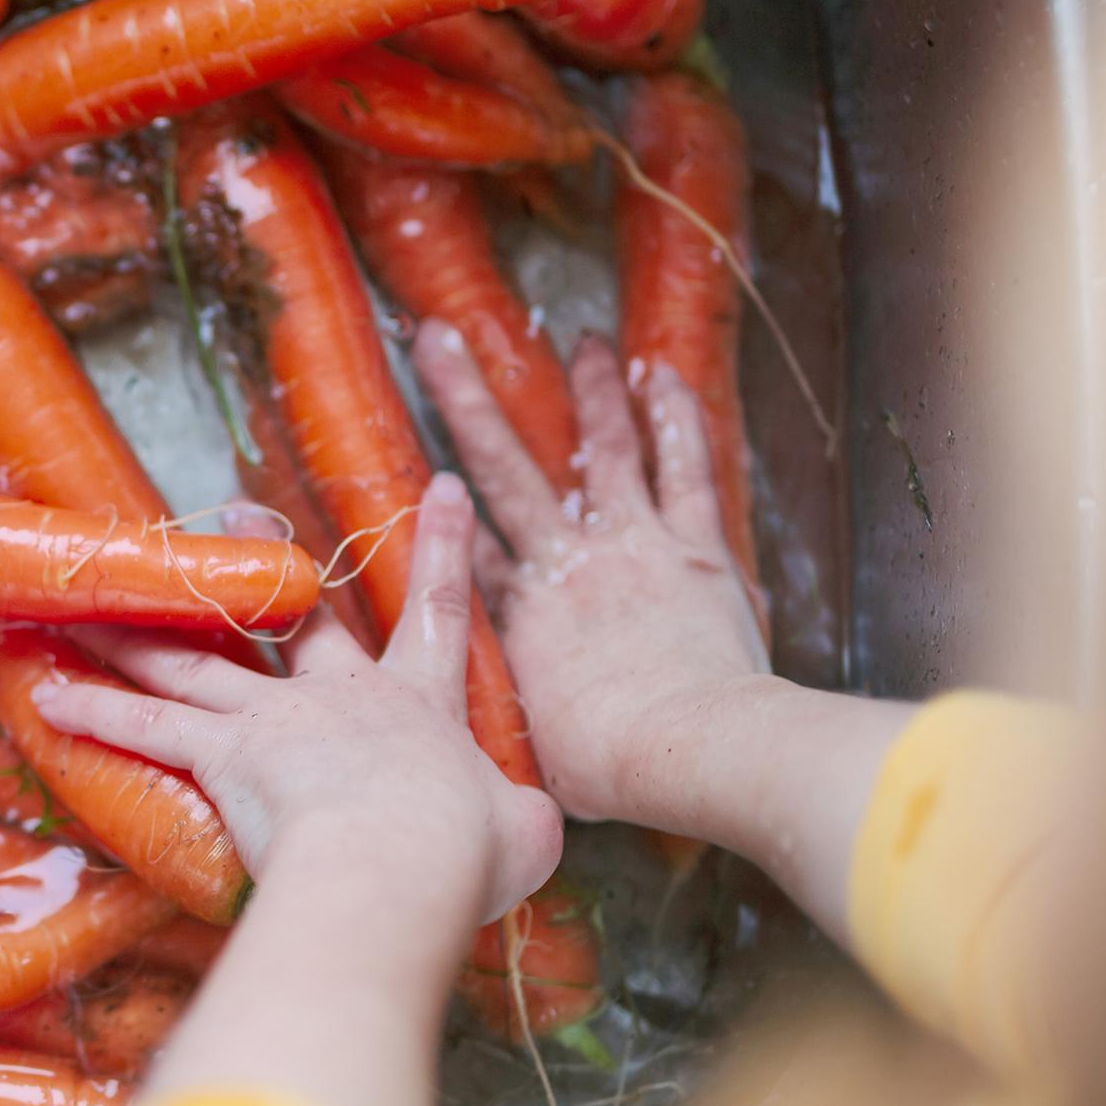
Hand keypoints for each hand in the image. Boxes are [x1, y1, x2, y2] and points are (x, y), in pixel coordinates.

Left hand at [30, 473, 561, 928]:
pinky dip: (94, 709)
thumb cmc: (466, 850)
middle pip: (294, 621)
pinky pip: (145, 727)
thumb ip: (519, 820)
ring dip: (136, 634)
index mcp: (420, 705)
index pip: (440, 614)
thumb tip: (524, 829)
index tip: (441, 489)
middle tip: (237, 514)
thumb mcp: (522, 834)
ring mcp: (275, 718)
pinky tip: (46, 694)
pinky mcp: (222, 753)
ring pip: (194, 664)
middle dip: (264, 564)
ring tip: (88, 606)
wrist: (402, 857)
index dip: (444, 550)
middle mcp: (341, 697)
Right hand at [413, 321, 768, 823]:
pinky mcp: (695, 548)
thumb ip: (501, 717)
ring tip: (580, 341)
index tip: (410, 454)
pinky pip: (686, 470)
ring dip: (590, 393)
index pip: (461, 539)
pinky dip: (676, 421)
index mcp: (516, 611)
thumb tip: (466, 741)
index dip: (432, 496)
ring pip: (604, 450)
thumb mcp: (529, 748)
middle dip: (469, 396)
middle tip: (440, 339)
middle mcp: (565, 561)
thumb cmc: (607, 765)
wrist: (688, 749)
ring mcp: (632, 545)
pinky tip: (662, 377)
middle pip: (504, 465)